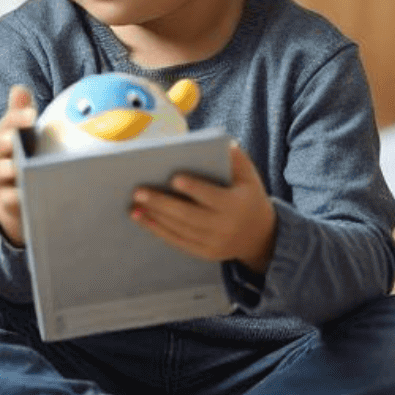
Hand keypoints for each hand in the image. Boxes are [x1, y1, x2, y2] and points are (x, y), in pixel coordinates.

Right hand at [0, 85, 36, 245]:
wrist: (11, 202)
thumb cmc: (17, 161)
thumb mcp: (16, 137)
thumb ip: (19, 114)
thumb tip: (19, 87)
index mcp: (0, 139)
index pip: (6, 124)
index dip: (17, 119)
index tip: (32, 114)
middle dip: (8, 142)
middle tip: (18, 139)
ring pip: (4, 173)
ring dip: (14, 170)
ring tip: (28, 168)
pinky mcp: (5, 203)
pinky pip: (11, 200)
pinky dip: (20, 197)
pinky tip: (36, 194)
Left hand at [130, 141, 275, 272]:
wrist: (260, 236)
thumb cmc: (248, 197)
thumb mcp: (250, 177)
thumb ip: (237, 159)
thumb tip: (222, 142)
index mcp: (236, 205)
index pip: (212, 197)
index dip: (194, 188)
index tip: (174, 178)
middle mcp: (225, 227)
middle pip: (189, 215)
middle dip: (162, 203)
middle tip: (138, 191)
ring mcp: (214, 243)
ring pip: (180, 230)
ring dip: (155, 218)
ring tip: (134, 205)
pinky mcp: (205, 253)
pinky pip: (178, 242)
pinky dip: (158, 230)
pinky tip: (142, 219)